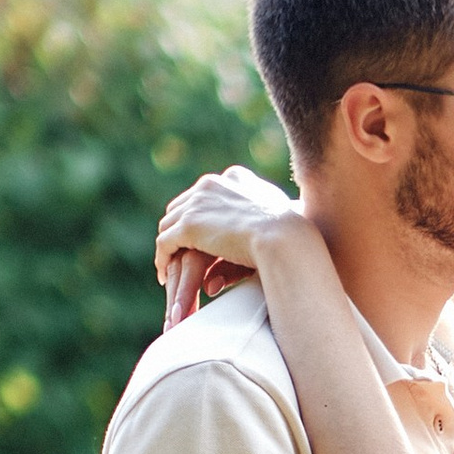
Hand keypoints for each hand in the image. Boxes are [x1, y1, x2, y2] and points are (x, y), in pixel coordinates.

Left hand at [155, 166, 304, 322]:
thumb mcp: (277, 218)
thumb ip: (259, 219)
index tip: (199, 234)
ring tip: (169, 267)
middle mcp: (212, 183)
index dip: (199, 214)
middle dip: (178, 230)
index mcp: (235, 177)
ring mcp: (198, 202)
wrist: (284, 238)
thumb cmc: (292, 235)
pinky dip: (162, 259)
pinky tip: (165, 275)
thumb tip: (253, 229)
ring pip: (170, 224)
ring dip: (168, 246)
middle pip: (182, 206)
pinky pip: (165, 243)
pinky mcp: (189, 224)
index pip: (205, 193)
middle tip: (176, 252)